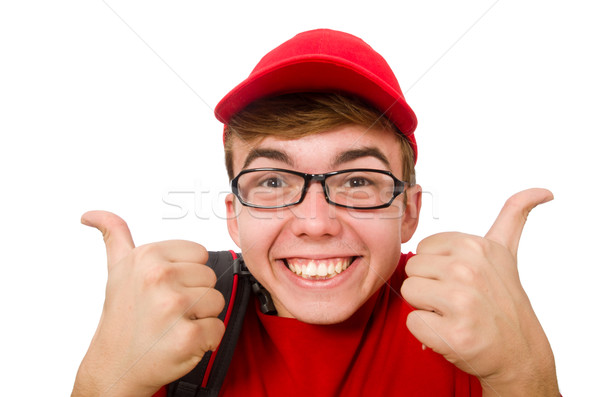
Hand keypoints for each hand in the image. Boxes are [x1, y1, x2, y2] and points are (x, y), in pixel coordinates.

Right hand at [72, 211, 225, 396]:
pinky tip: (180, 341)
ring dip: (200, 318)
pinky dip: (205, 341)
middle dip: (194, 296)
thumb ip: (114, 235)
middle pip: (210, 278)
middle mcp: (159, 278)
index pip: (200, 254)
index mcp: (148, 256)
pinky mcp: (188, 336)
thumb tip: (91, 215)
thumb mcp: (117, 269)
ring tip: (173, 325)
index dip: (186, 275)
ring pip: (217, 302)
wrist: (115, 366)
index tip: (164, 289)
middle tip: (167, 311)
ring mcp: (174, 307)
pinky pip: (217, 329)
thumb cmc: (122, 318)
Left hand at [401, 188, 558, 395]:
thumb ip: (514, 215)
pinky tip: (452, 333)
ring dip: (426, 308)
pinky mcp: (453, 334)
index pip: (422, 249)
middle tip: (457, 300)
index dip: (436, 268)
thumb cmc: (503, 298)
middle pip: (412, 270)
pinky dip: (427, 332)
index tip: (461, 280)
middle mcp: (468, 270)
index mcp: (474, 246)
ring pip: (409, 293)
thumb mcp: (506, 252)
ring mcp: (461, 302)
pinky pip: (412, 322)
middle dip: (429, 286)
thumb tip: (543, 190)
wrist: (519, 351)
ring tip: (453, 314)